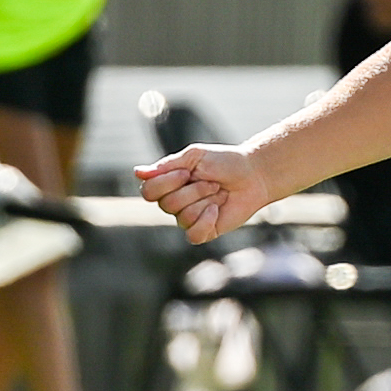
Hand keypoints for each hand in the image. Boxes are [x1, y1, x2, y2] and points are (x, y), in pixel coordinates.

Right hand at [137, 140, 261, 241]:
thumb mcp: (194, 156)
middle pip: (167, 204)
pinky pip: (193, 234)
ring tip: (219, 192)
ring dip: (206, 200)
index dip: (167, 182)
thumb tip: (137, 172)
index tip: (187, 172)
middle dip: (194, 190)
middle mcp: (173, 203)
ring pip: (183, 217)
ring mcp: (188, 219)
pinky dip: (207, 220)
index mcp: (167, 184)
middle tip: (213, 181)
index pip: (148, 192)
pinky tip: (217, 210)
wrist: (253, 175)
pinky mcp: (203, 232)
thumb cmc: (223, 162)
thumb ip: (166, 165)